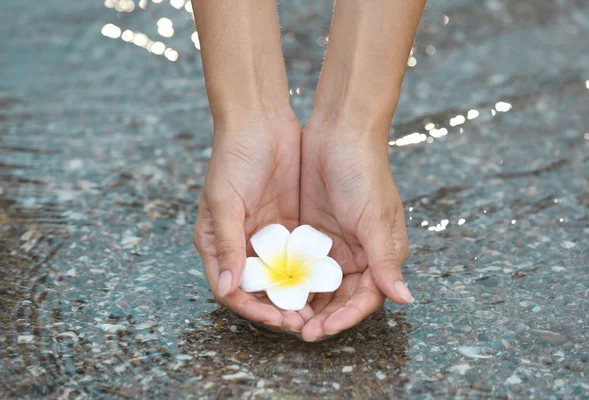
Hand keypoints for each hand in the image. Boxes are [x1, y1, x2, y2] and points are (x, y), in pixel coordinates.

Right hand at [193, 114, 313, 332]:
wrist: (260, 122)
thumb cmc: (233, 159)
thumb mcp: (226, 202)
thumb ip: (226, 244)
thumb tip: (226, 287)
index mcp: (217, 243)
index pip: (233, 290)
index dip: (254, 308)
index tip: (278, 319)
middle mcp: (241, 245)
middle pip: (259, 289)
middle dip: (279, 308)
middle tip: (304, 323)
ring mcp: (266, 236)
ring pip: (281, 277)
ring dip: (296, 295)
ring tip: (317, 311)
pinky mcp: (288, 225)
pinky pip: (298, 256)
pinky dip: (307, 272)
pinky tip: (324, 283)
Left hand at [299, 121, 412, 341]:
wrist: (338, 133)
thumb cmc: (363, 174)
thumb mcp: (373, 219)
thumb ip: (384, 261)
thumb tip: (406, 299)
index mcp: (381, 255)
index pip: (364, 298)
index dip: (345, 317)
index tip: (321, 330)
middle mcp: (359, 254)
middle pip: (340, 298)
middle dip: (322, 316)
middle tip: (298, 330)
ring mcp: (334, 245)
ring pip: (319, 286)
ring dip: (305, 302)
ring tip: (284, 316)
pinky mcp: (313, 234)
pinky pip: (302, 265)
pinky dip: (292, 279)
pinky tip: (276, 290)